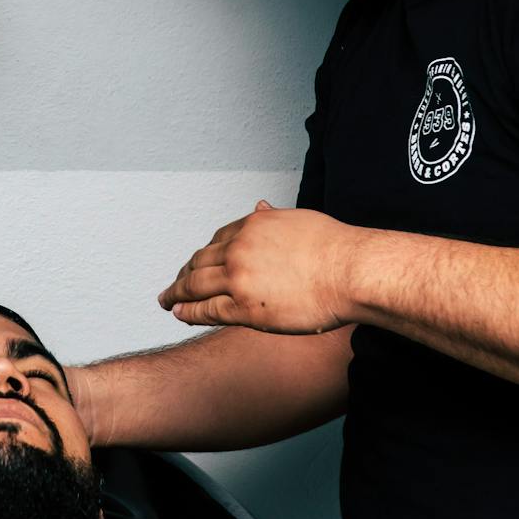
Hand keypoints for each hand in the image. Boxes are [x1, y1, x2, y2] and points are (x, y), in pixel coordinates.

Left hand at [158, 200, 364, 333]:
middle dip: (185, 273)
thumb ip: (273, 217)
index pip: (218, 240)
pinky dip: (188, 311)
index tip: (197, 262)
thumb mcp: (298, 220)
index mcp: (252, 224)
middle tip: (175, 283)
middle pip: (200, 261)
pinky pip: (206, 310)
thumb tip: (259, 205)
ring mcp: (238, 277)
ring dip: (176, 292)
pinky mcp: (243, 307)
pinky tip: (178, 313)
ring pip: (196, 285)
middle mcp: (239, 248)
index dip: (204, 254)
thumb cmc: (335, 248)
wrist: (350, 272)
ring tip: (167, 300)